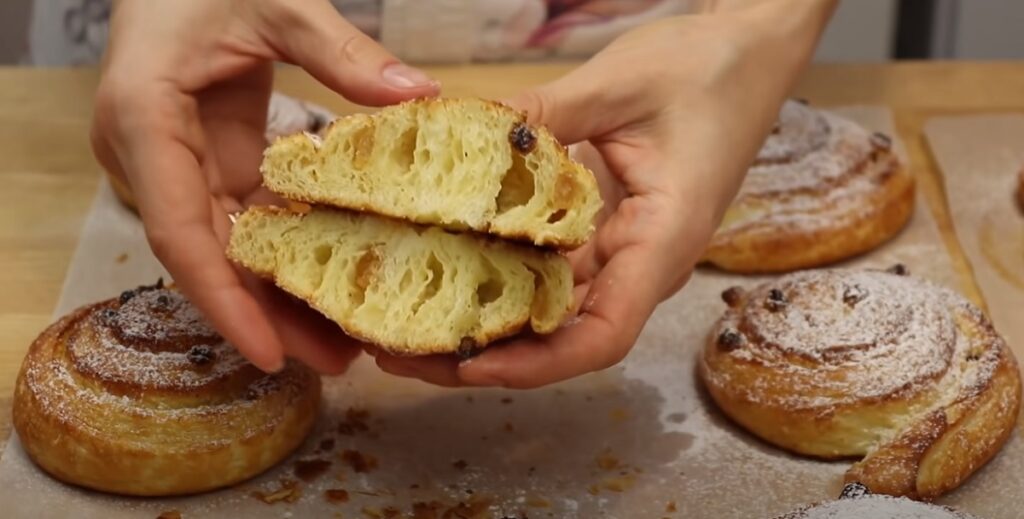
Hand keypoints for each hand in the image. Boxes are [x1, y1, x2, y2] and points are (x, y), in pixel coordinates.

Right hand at [90, 0, 439, 372]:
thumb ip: (339, 49)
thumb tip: (418, 96)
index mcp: (145, 120)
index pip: (181, 231)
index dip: (223, 300)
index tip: (268, 353)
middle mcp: (149, 156)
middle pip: (207, 256)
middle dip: (265, 315)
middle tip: (335, 360)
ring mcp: (176, 162)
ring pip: (227, 247)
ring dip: (278, 294)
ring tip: (343, 339)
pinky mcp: (207, 160)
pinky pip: (244, 219)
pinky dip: (284, 253)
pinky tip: (330, 280)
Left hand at [375, 1, 834, 387]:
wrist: (749, 52)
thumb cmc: (709, 70)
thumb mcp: (619, 86)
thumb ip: (541, 115)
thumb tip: (459, 134)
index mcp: (665, 240)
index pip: (604, 334)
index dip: (537, 362)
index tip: (470, 362)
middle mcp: (642, 259)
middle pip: (562, 335)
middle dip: (483, 352)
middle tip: (399, 351)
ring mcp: (621, 247)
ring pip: (548, 307)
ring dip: (481, 317)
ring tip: (402, 319)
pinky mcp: (603, 227)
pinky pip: (546, 265)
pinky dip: (496, 271)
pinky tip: (443, 263)